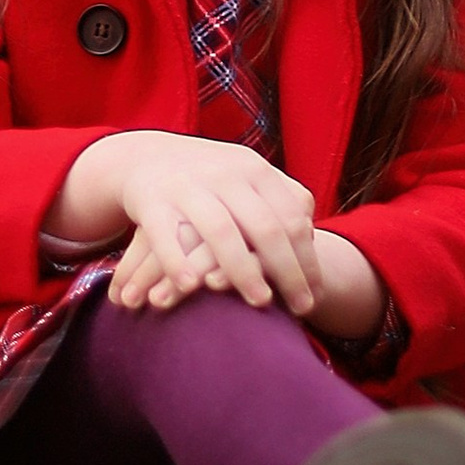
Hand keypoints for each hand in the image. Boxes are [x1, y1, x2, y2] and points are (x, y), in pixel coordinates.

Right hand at [54, 128, 319, 316]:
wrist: (148, 156)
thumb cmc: (211, 179)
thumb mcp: (249, 177)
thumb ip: (282, 199)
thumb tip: (310, 236)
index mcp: (254, 170)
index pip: (291, 216)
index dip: (308, 257)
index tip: (316, 293)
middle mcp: (225, 175)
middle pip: (265, 226)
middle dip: (287, 270)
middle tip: (303, 308)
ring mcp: (188, 186)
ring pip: (221, 231)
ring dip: (243, 270)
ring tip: (262, 302)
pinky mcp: (152, 201)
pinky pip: (166, 236)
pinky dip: (178, 262)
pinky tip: (193, 289)